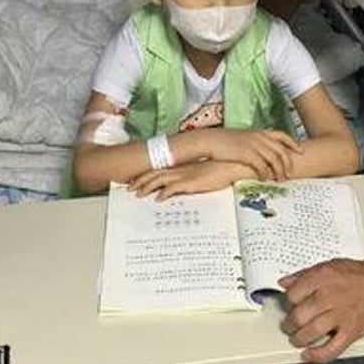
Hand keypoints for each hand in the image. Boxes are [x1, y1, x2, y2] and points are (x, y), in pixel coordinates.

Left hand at [128, 160, 250, 199]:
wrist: (234, 164)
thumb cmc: (222, 168)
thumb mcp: (204, 173)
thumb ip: (194, 177)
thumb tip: (187, 185)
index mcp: (184, 166)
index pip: (160, 169)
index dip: (147, 175)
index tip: (137, 180)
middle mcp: (181, 169)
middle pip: (155, 173)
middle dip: (140, 180)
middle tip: (129, 188)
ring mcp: (185, 174)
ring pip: (160, 179)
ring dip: (147, 186)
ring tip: (137, 193)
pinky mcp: (192, 182)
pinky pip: (173, 188)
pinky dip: (164, 193)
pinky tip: (158, 199)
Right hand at [202, 129, 301, 180]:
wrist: (211, 140)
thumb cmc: (225, 141)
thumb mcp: (244, 137)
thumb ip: (256, 142)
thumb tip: (263, 151)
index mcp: (260, 132)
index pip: (283, 136)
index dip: (293, 144)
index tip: (301, 151)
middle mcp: (259, 137)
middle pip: (282, 150)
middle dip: (288, 163)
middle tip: (290, 174)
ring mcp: (254, 145)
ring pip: (274, 160)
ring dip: (279, 171)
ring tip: (279, 180)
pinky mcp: (247, 154)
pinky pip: (262, 166)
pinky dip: (265, 174)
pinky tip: (264, 179)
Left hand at [279, 257, 363, 363]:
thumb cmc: (360, 274)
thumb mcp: (328, 265)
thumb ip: (304, 274)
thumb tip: (284, 282)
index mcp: (321, 278)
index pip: (292, 295)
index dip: (288, 302)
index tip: (290, 306)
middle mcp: (329, 297)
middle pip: (298, 316)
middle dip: (290, 324)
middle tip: (289, 325)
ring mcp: (340, 315)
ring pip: (310, 333)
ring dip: (299, 339)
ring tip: (297, 339)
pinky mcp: (352, 331)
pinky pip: (331, 349)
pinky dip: (317, 355)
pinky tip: (309, 354)